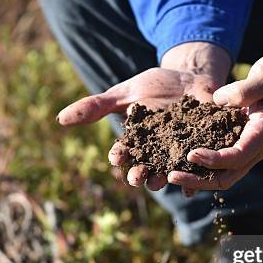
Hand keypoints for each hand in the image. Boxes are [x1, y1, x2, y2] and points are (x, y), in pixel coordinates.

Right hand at [57, 43, 230, 193]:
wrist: (192, 76)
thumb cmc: (156, 84)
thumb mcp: (125, 92)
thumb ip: (95, 106)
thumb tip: (60, 119)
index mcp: (136, 142)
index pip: (123, 153)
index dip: (119, 156)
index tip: (116, 157)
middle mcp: (156, 153)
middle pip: (145, 169)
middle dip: (139, 175)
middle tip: (136, 178)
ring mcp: (179, 154)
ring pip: (169, 172)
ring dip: (164, 179)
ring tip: (162, 181)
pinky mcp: (202, 151)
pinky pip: (197, 167)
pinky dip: (194, 177)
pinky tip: (191, 185)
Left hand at [167, 55, 262, 190]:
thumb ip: (247, 88)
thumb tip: (220, 100)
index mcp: (262, 134)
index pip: (237, 156)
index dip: (213, 160)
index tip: (191, 154)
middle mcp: (254, 148)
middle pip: (226, 177)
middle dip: (198, 180)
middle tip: (171, 175)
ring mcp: (246, 150)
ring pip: (221, 176)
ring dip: (196, 179)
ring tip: (170, 174)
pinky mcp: (238, 145)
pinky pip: (219, 165)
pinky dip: (200, 168)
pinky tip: (178, 162)